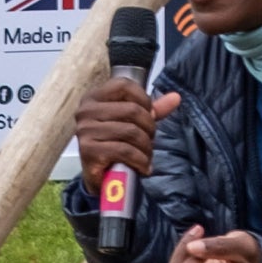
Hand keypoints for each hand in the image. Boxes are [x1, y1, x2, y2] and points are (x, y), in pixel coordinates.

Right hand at [75, 77, 178, 195]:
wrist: (99, 177)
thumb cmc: (114, 143)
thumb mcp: (133, 122)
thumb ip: (152, 109)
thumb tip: (176, 97)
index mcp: (94, 98)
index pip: (123, 85)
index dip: (144, 99)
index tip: (150, 114)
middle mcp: (86, 111)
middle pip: (132, 110)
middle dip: (149, 128)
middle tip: (149, 140)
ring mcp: (85, 131)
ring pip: (131, 132)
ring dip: (146, 147)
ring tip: (146, 155)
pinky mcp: (89, 151)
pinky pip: (125, 150)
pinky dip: (140, 160)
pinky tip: (143, 166)